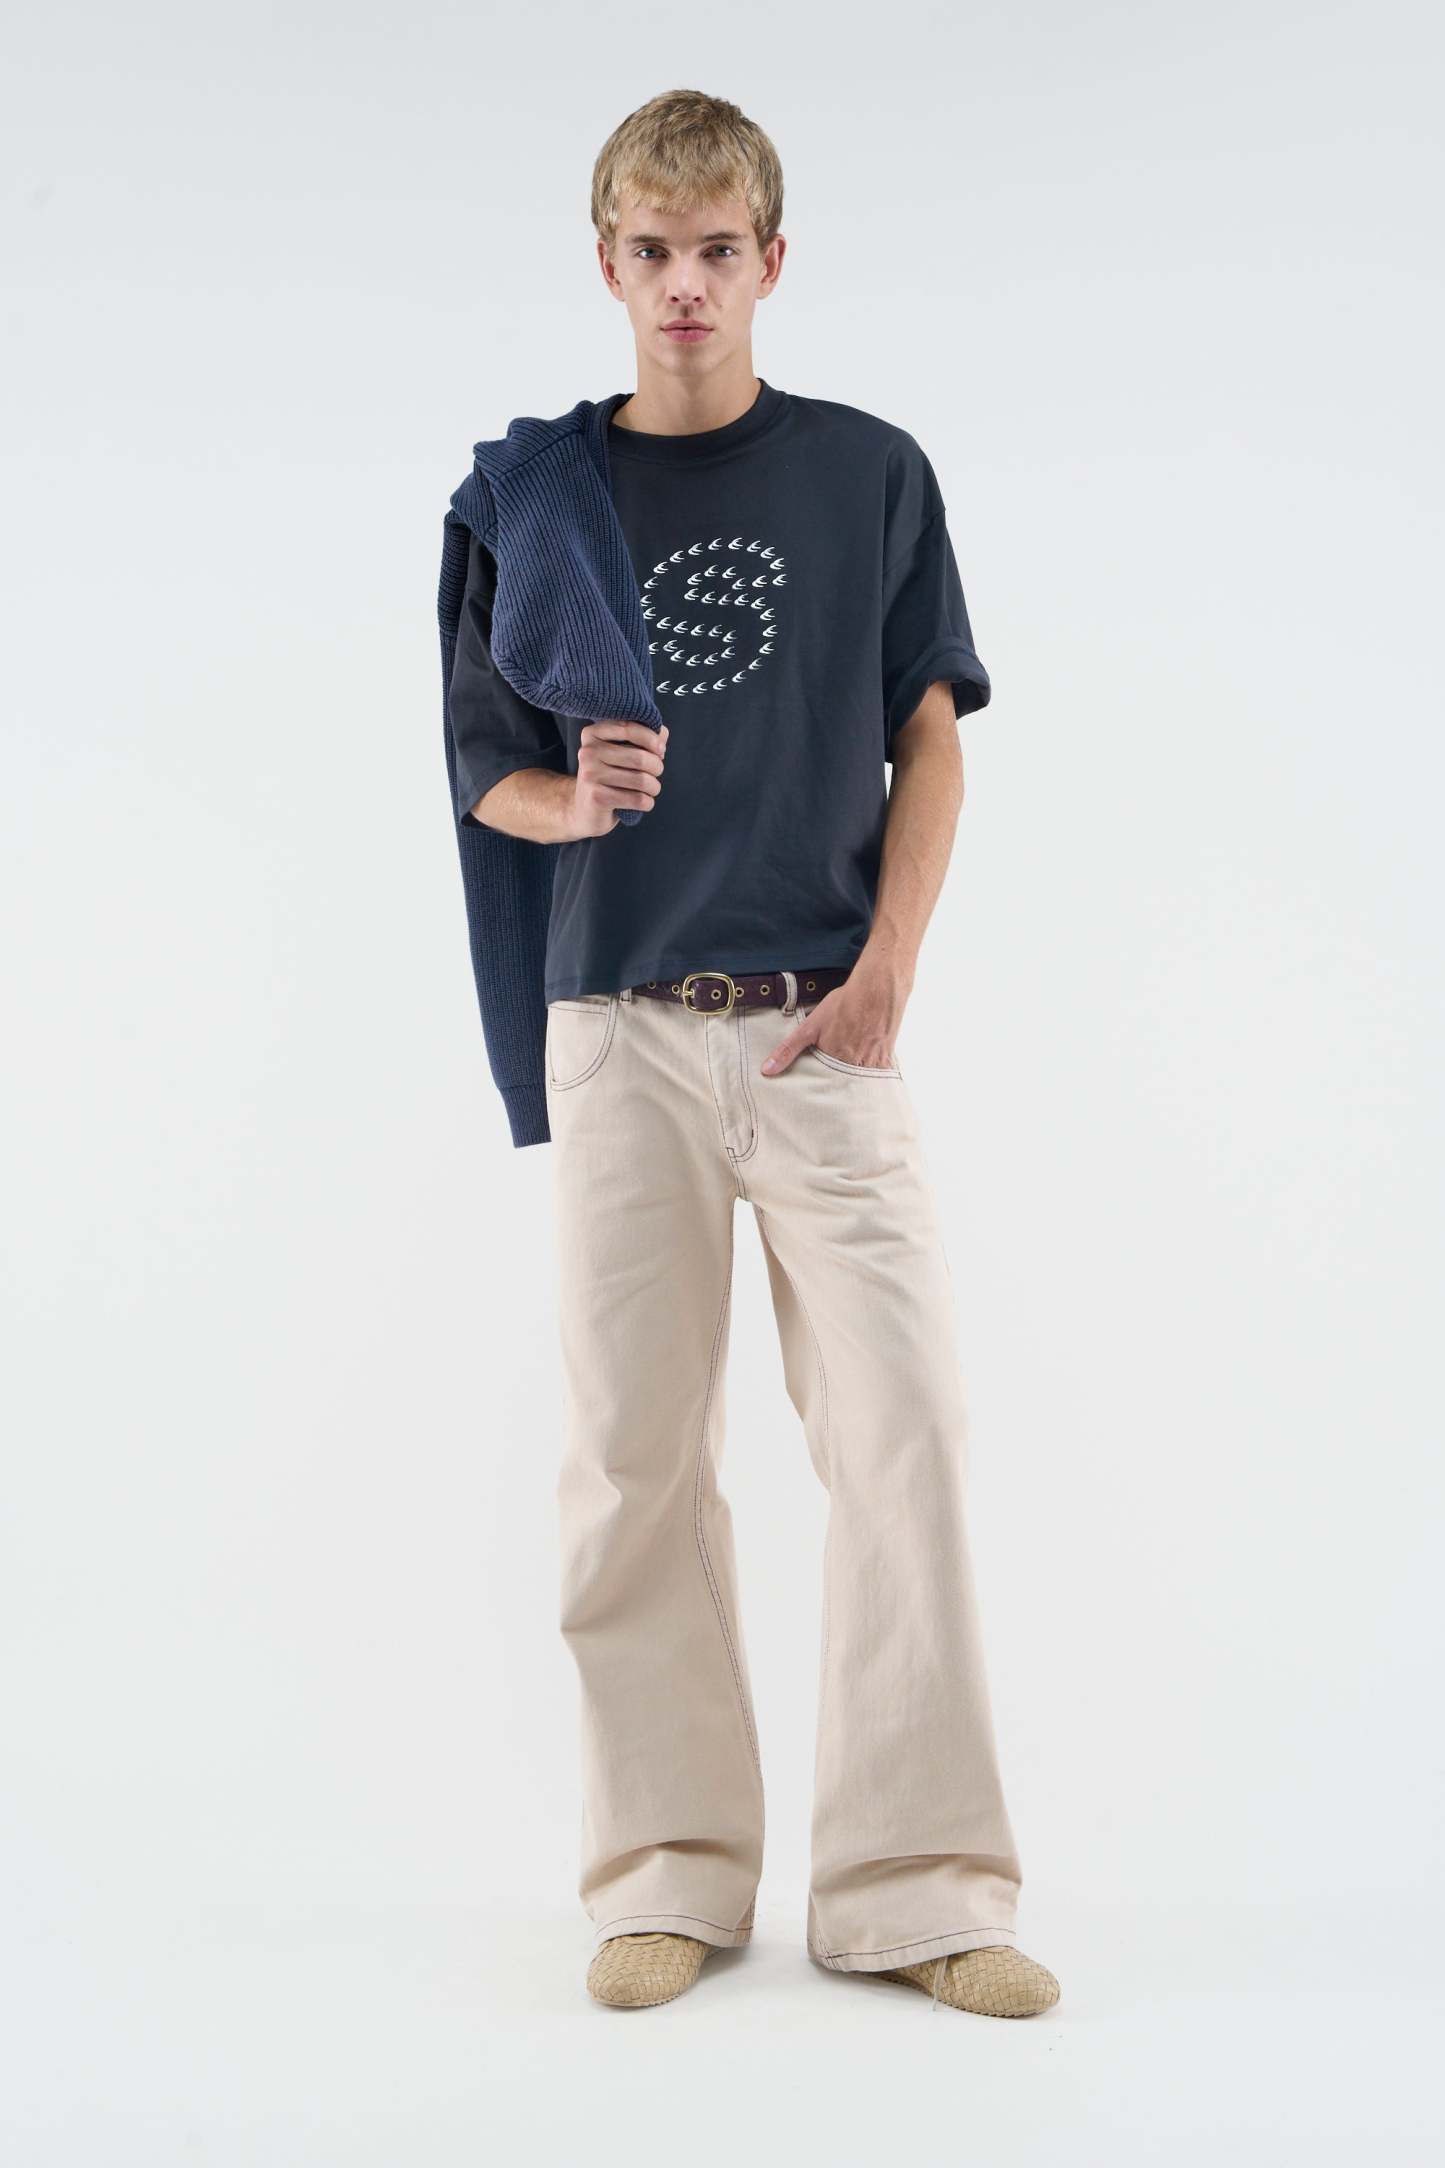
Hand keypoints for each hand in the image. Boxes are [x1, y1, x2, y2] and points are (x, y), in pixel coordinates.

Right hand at [569, 721, 668, 835]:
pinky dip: (648, 803)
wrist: (585, 812)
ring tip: (652, 789)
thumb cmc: (609, 778)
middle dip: (657, 767)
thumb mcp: (621, 754)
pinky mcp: (597, 798)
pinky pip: (637, 799)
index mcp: (592, 734)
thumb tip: (662, 732)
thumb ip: (642, 739)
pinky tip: (644, 802)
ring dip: (654, 787)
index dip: (652, 739)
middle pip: (639, 757)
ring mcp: (590, 775)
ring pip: (641, 780)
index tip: (661, 750)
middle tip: (656, 774)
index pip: (629, 728)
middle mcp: (587, 752)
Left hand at [760, 972, 906, 1073]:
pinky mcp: (886, 1060)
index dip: (818, 1084)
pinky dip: (872, 1073)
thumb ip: (789, 1050)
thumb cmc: (844, 1004)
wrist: (877, 989)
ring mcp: (872, 1065)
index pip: (821, 1085)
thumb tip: (767, 1071)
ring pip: (860, 1083)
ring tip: (851, 1067)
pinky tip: (868, 1061)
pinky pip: (879, 1076)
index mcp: (832, 1062)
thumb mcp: (810, 1026)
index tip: (814, 1088)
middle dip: (836, 1084)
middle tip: (835, 1078)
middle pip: (841, 1086)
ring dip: (855, 1079)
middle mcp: (853, 1067)